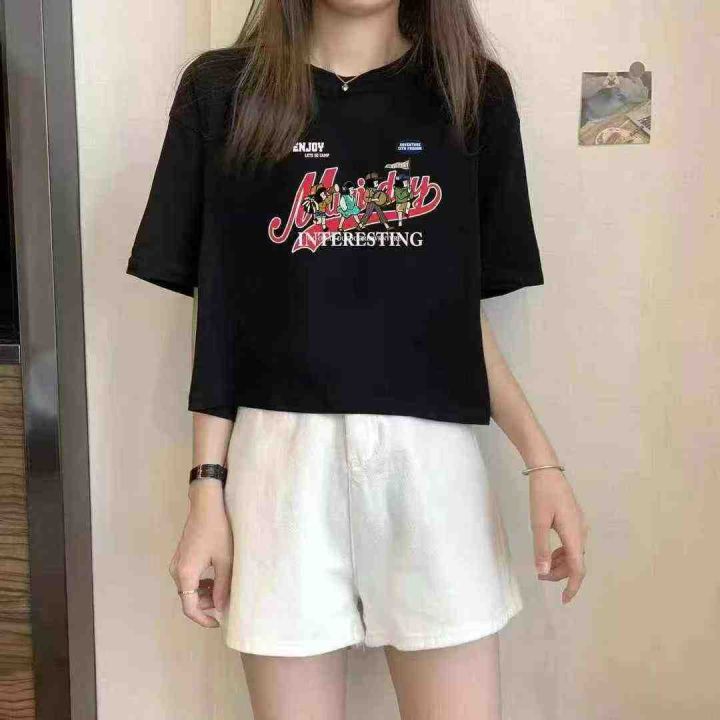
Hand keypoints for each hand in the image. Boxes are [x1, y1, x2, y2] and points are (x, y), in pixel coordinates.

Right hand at [169, 482, 232, 626]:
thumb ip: (223, 586)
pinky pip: (188, 578)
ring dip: (204, 594)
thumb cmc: (218, 530)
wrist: (206, 505)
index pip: (189, 607)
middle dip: (206, 605)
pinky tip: (216, 578)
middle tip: (225, 602)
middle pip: (188, 598)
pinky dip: (200, 583)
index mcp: (185, 574)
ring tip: (223, 589)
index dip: (203, 619)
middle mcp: (176, 570)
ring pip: (188, 588)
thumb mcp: (225, 560)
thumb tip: (221, 608)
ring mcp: (177, 563)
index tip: (218, 623)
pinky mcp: (181, 557)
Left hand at [529, 468, 588, 603]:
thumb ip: (540, 548)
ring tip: (542, 567)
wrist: (547, 470)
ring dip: (560, 564)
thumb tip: (542, 572)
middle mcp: (582, 532)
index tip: (564, 600)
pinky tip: (549, 553)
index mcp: (574, 534)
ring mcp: (580, 526)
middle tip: (540, 576)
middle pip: (576, 562)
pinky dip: (561, 553)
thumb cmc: (542, 494)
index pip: (578, 568)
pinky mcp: (575, 520)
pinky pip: (572, 544)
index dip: (573, 586)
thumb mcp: (537, 522)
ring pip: (574, 554)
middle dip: (560, 574)